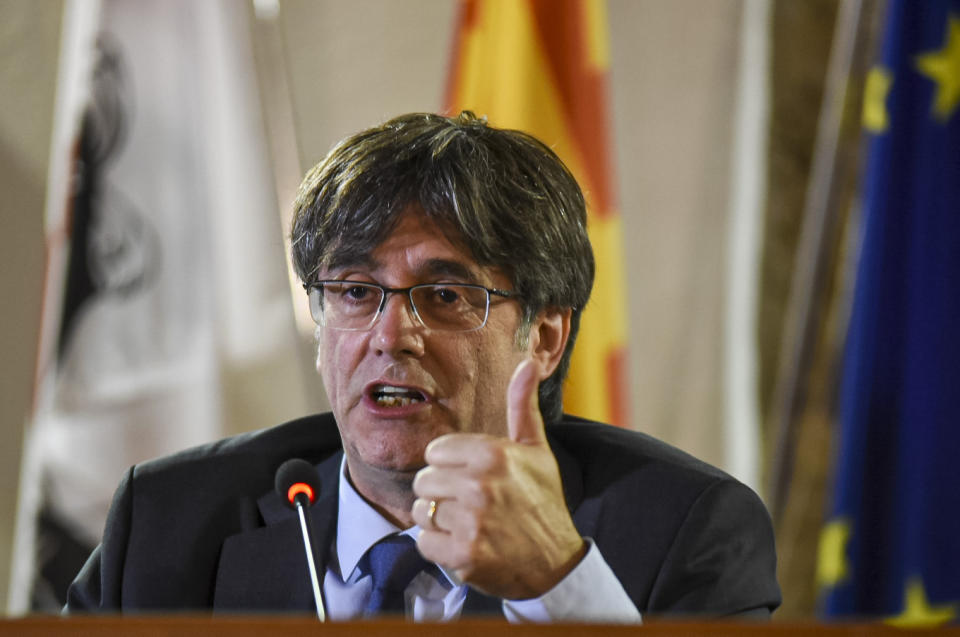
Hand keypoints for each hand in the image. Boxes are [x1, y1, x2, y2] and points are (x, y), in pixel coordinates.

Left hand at [411, 358, 586, 598]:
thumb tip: (528, 363)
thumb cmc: (542, 502)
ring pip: (420, 513)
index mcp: (493, 454)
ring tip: (469, 526)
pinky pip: (424, 543)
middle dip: (442, 495)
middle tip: (472, 507)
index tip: (474, 480)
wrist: (556, 563)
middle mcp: (480, 485)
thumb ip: (522, 405)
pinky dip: (439, 549)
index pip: (434, 453)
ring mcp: (472, 521)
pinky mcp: (464, 554)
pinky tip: (466, 546)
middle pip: (423, 482)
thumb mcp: (536, 450)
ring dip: (439, 523)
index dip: (450, 467)